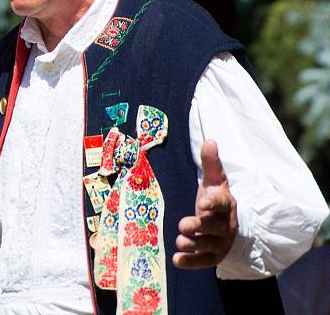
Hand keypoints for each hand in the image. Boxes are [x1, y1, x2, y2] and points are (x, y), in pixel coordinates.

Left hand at [173, 139, 237, 268]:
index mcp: (226, 204)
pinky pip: (204, 261)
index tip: (202, 202)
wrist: (223, 222)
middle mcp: (225, 225)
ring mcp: (220, 242)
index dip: (213, 202)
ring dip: (194, 244)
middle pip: (214, 228)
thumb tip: (210, 141)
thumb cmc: (214, 198)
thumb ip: (210, 163)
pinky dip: (191, 262)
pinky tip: (177, 260)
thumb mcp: (213, 180)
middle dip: (199, 227)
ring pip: (208, 246)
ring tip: (180, 240)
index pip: (221, 203)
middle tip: (183, 225)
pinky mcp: (213, 256)